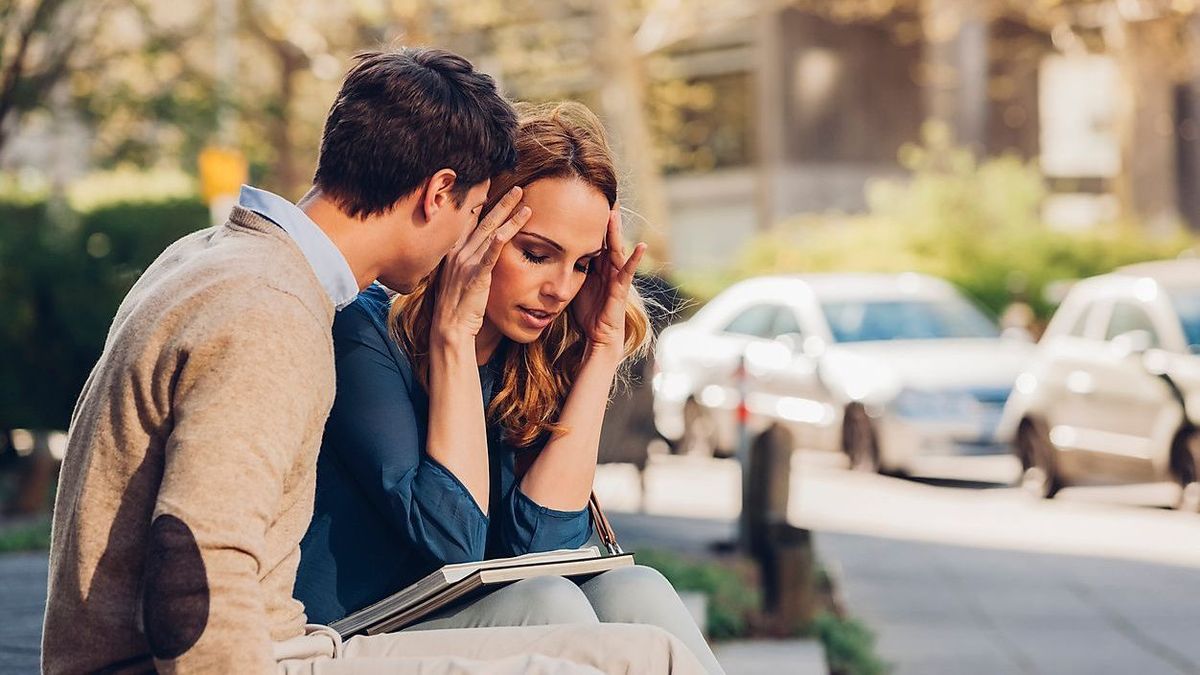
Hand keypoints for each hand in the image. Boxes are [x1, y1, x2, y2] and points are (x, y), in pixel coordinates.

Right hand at [432, 187, 530, 344]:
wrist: (449, 327)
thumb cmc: (456, 306)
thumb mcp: (457, 278)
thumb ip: (466, 262)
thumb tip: (477, 255)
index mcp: (452, 251)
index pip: (468, 220)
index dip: (481, 203)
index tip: (493, 189)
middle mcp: (457, 252)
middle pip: (483, 221)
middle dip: (501, 203)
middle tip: (517, 189)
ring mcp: (466, 263)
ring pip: (491, 232)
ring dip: (510, 216)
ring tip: (525, 202)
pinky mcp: (477, 275)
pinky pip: (491, 253)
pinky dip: (502, 239)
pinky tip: (512, 227)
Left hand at [571, 203, 645, 357]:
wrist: (598, 335)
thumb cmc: (586, 312)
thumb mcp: (573, 284)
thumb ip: (565, 267)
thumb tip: (544, 253)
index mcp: (595, 265)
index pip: (591, 238)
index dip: (588, 221)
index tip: (582, 201)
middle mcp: (607, 267)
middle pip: (604, 238)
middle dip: (604, 219)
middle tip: (602, 196)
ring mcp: (616, 276)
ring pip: (615, 249)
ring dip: (615, 231)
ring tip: (615, 212)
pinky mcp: (621, 289)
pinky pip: (628, 271)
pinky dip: (635, 259)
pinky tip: (641, 246)